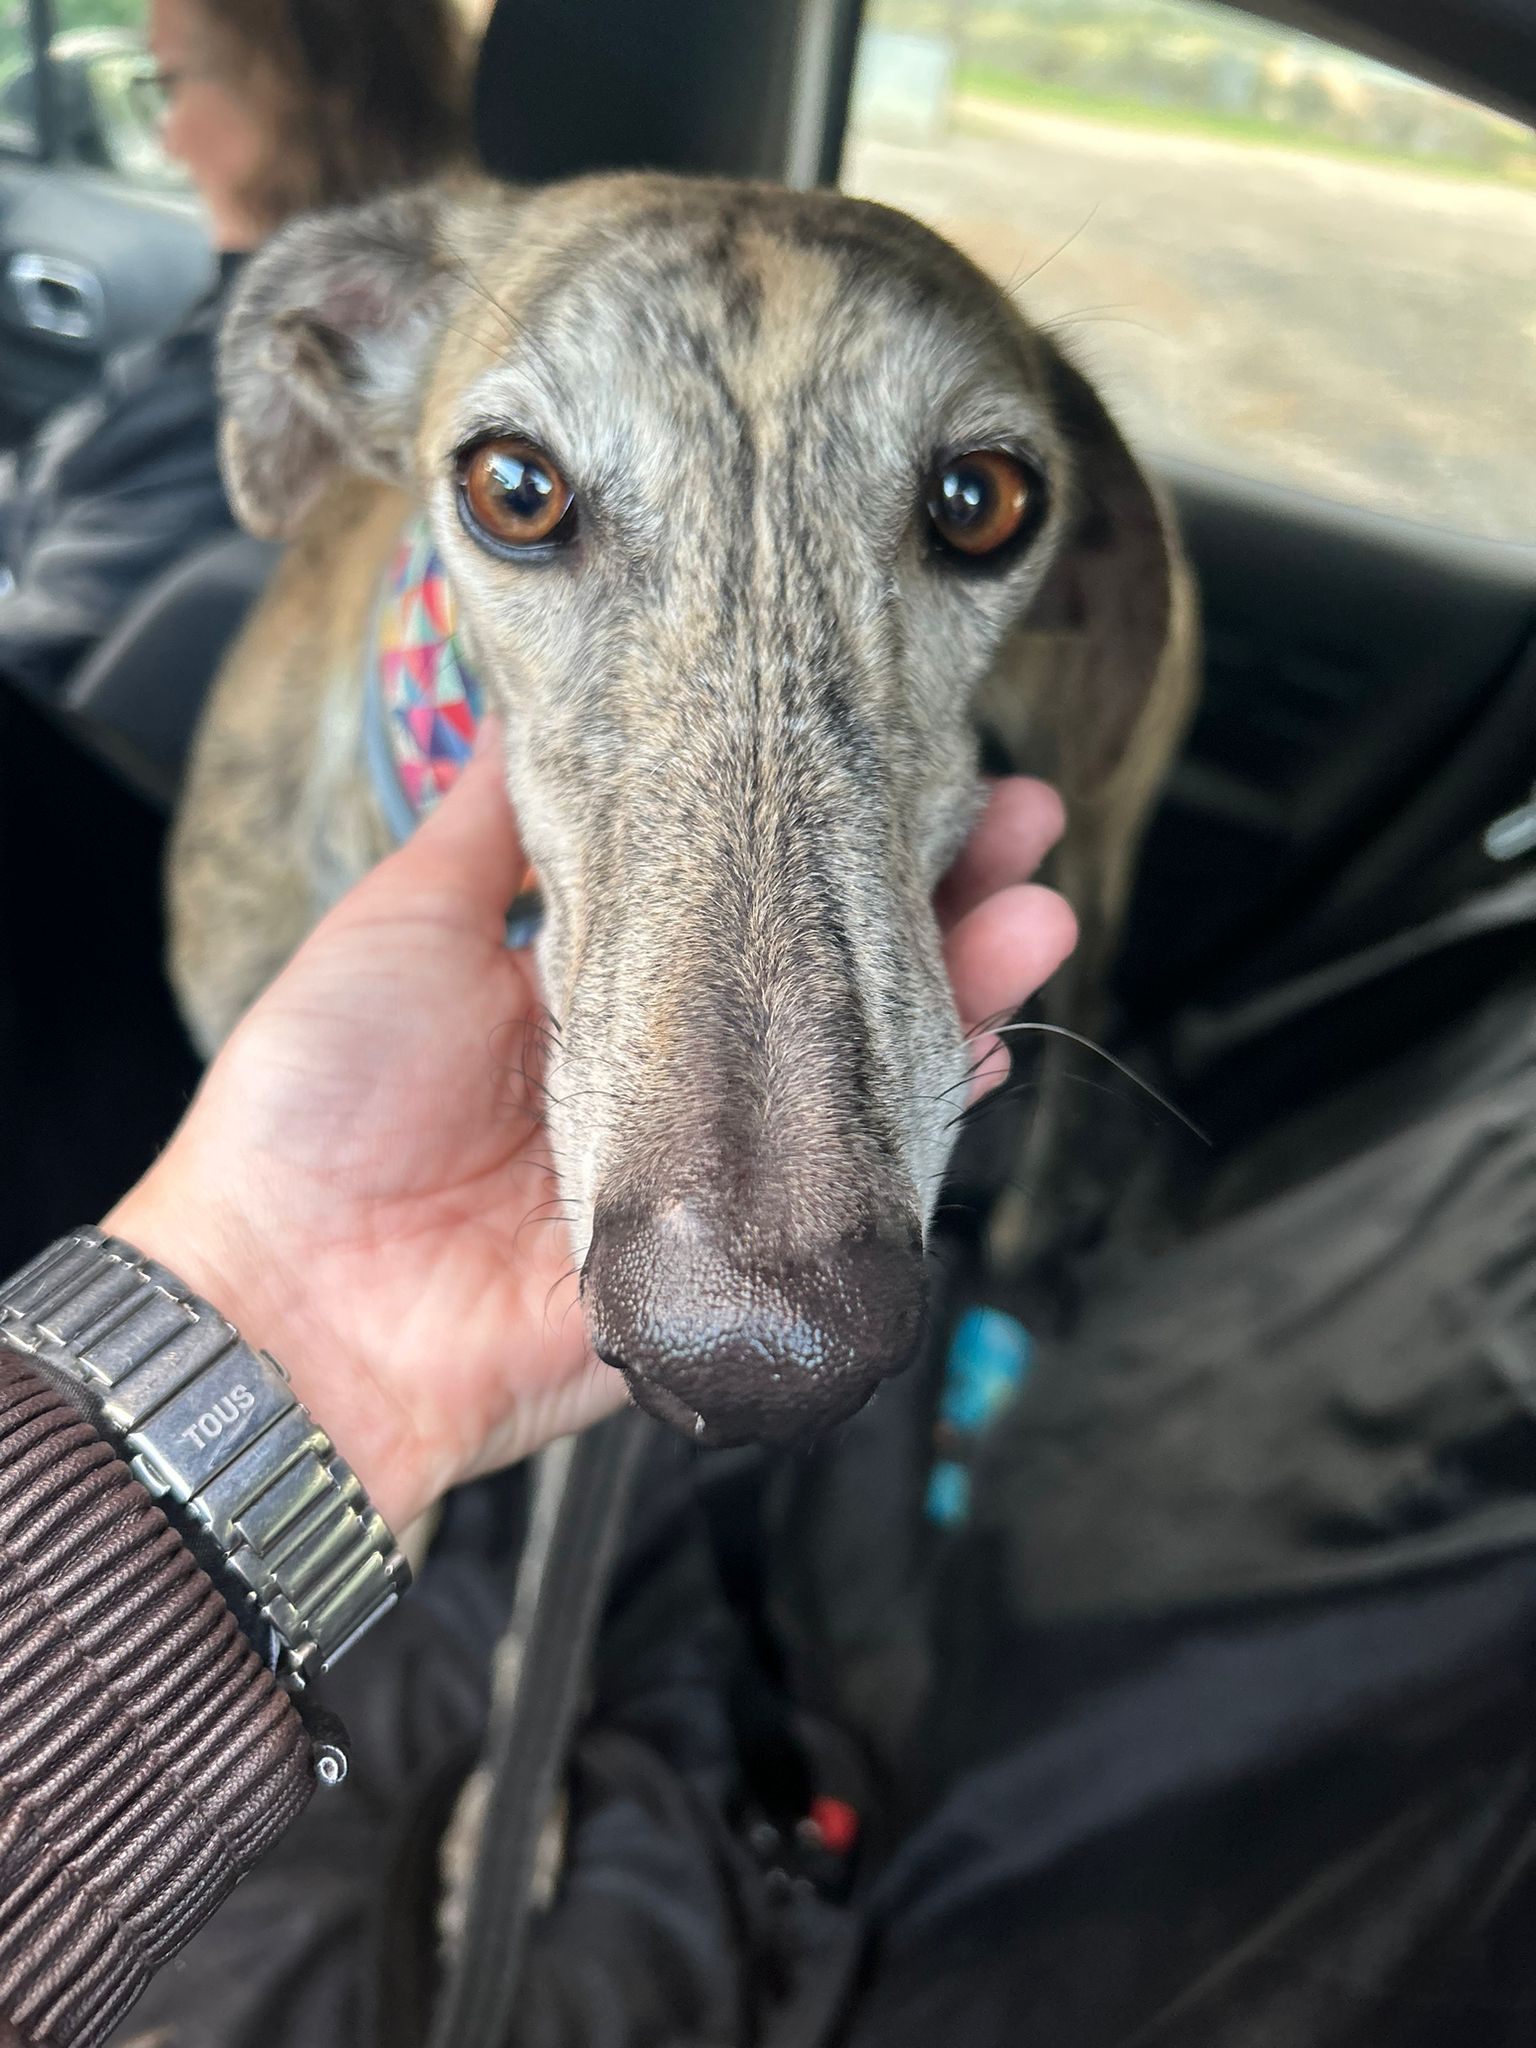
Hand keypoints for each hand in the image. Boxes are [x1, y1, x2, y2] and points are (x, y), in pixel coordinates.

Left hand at [108, 731, 1074, 1527]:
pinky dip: (923, 1119)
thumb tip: (533, 699)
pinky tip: (983, 1044)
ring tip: (1035, 909)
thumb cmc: (321, 1098)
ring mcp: (712, 1158)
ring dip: (956, 985)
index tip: (895, 749)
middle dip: (925, 889)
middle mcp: (669, 1063)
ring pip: (856, 1063)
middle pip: (822, 965)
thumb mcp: (402, 920)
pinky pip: (847, 1181)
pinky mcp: (734, 1248)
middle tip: (1015, 814)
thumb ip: (488, 826)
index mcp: (593, 981)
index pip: (741, 884)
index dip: (819, 820)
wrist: (291, 1298)